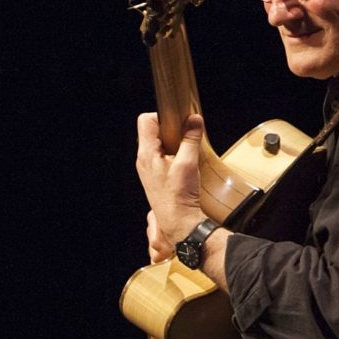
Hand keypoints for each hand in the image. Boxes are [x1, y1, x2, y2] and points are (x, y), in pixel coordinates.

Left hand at [135, 111, 207, 262]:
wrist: (178, 222)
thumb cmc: (178, 197)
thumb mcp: (187, 163)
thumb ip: (191, 139)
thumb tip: (194, 119)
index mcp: (146, 153)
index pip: (146, 120)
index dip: (163, 116)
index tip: (178, 122)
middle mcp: (143, 160)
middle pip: (152, 130)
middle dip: (170, 129)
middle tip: (185, 137)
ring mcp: (148, 169)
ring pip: (158, 143)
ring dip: (173, 142)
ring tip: (185, 151)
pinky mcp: (156, 176)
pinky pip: (162, 156)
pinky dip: (173, 154)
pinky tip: (184, 163)